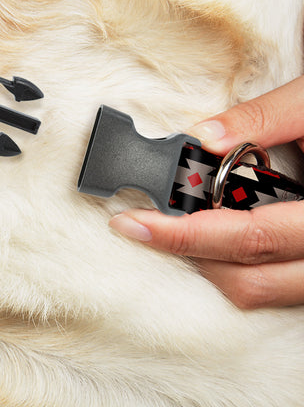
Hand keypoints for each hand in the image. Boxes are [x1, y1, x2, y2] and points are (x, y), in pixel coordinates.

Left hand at [110, 75, 303, 308]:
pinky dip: (238, 266)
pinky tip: (216, 235)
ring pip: (261, 291)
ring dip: (210, 264)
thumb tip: (204, 136)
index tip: (134, 223)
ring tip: (176, 228)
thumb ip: (264, 118)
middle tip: (143, 226)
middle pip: (248, 278)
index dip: (183, 235)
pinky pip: (276, 286)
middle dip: (186, 253)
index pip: (247, 237)